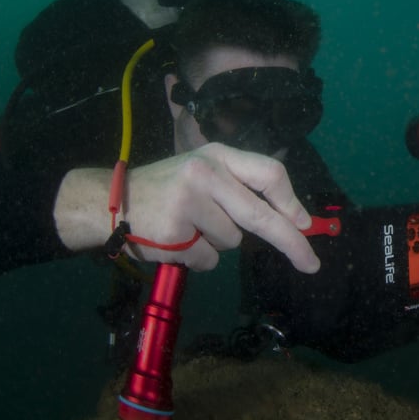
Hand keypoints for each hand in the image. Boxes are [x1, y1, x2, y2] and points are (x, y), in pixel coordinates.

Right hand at [55, 143, 319, 272]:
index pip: (269, 173)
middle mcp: (205, 172)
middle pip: (261, 216)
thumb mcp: (202, 172)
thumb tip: (291, 221)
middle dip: (292, 243)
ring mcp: (188, 201)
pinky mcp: (174, 231)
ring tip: (187, 226)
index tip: (305, 225)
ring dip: (216, 242)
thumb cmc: (166, 190)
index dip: (291, 202)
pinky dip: (196, 258)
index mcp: (217, 155)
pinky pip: (208, 259)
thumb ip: (240, 189)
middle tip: (311, 264)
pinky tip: (173, 240)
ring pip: (232, 241)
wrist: (106, 201)